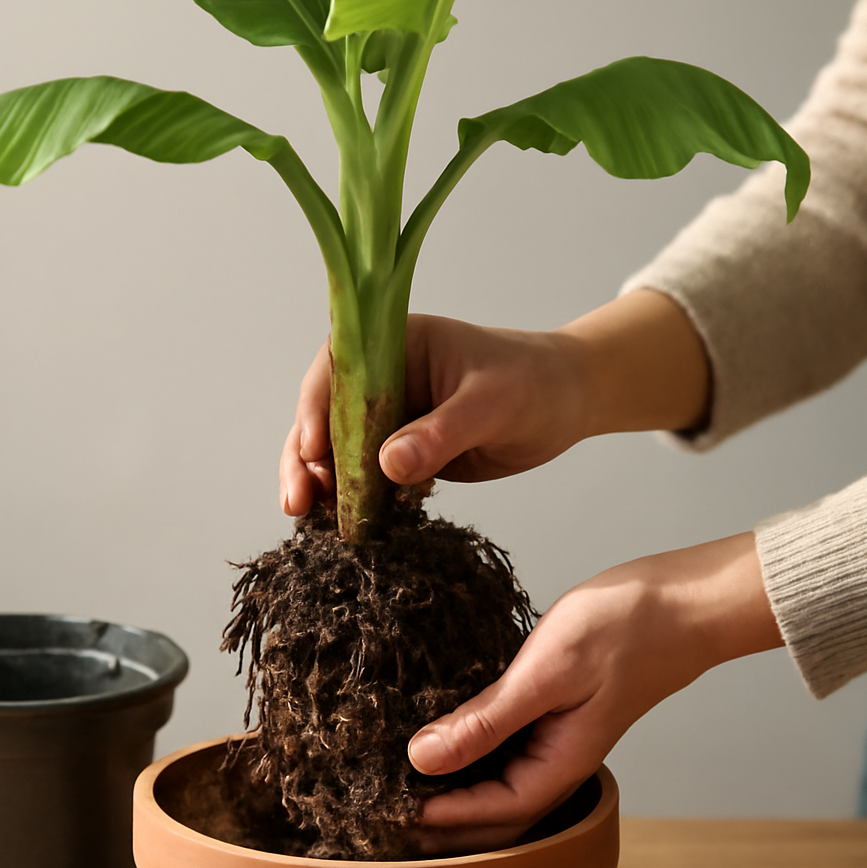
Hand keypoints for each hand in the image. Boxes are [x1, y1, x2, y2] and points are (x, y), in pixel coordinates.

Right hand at [279, 292, 710, 515]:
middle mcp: (381, 376)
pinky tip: (342, 524)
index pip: (338, 371)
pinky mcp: (402, 450)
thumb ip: (441, 433)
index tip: (313, 451)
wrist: (569, 401)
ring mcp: (389, 415)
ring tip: (307, 518)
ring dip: (321, 483)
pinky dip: (351, 498)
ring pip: (337, 450)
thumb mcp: (492, 404)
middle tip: (297, 501)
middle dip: (305, 457)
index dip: (317, 410)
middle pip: (324, 415)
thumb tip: (388, 465)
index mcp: (394, 343)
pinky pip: (364, 475)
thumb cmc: (535, 383)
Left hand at [408, 533, 781, 854]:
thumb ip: (486, 720)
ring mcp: (557, 740)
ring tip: (395, 782)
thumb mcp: (547, 673)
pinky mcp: (552, 713)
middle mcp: (557, 763)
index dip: (436, 819)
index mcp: (560, 765)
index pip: (490, 816)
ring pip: (496, 785)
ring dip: (451, 790)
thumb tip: (422, 760)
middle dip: (439, 820)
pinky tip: (438, 736)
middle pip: (492, 816)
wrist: (682, 601)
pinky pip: (504, 750)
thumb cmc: (625, 630)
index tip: (383, 811)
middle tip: (379, 811)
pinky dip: (469, 752)